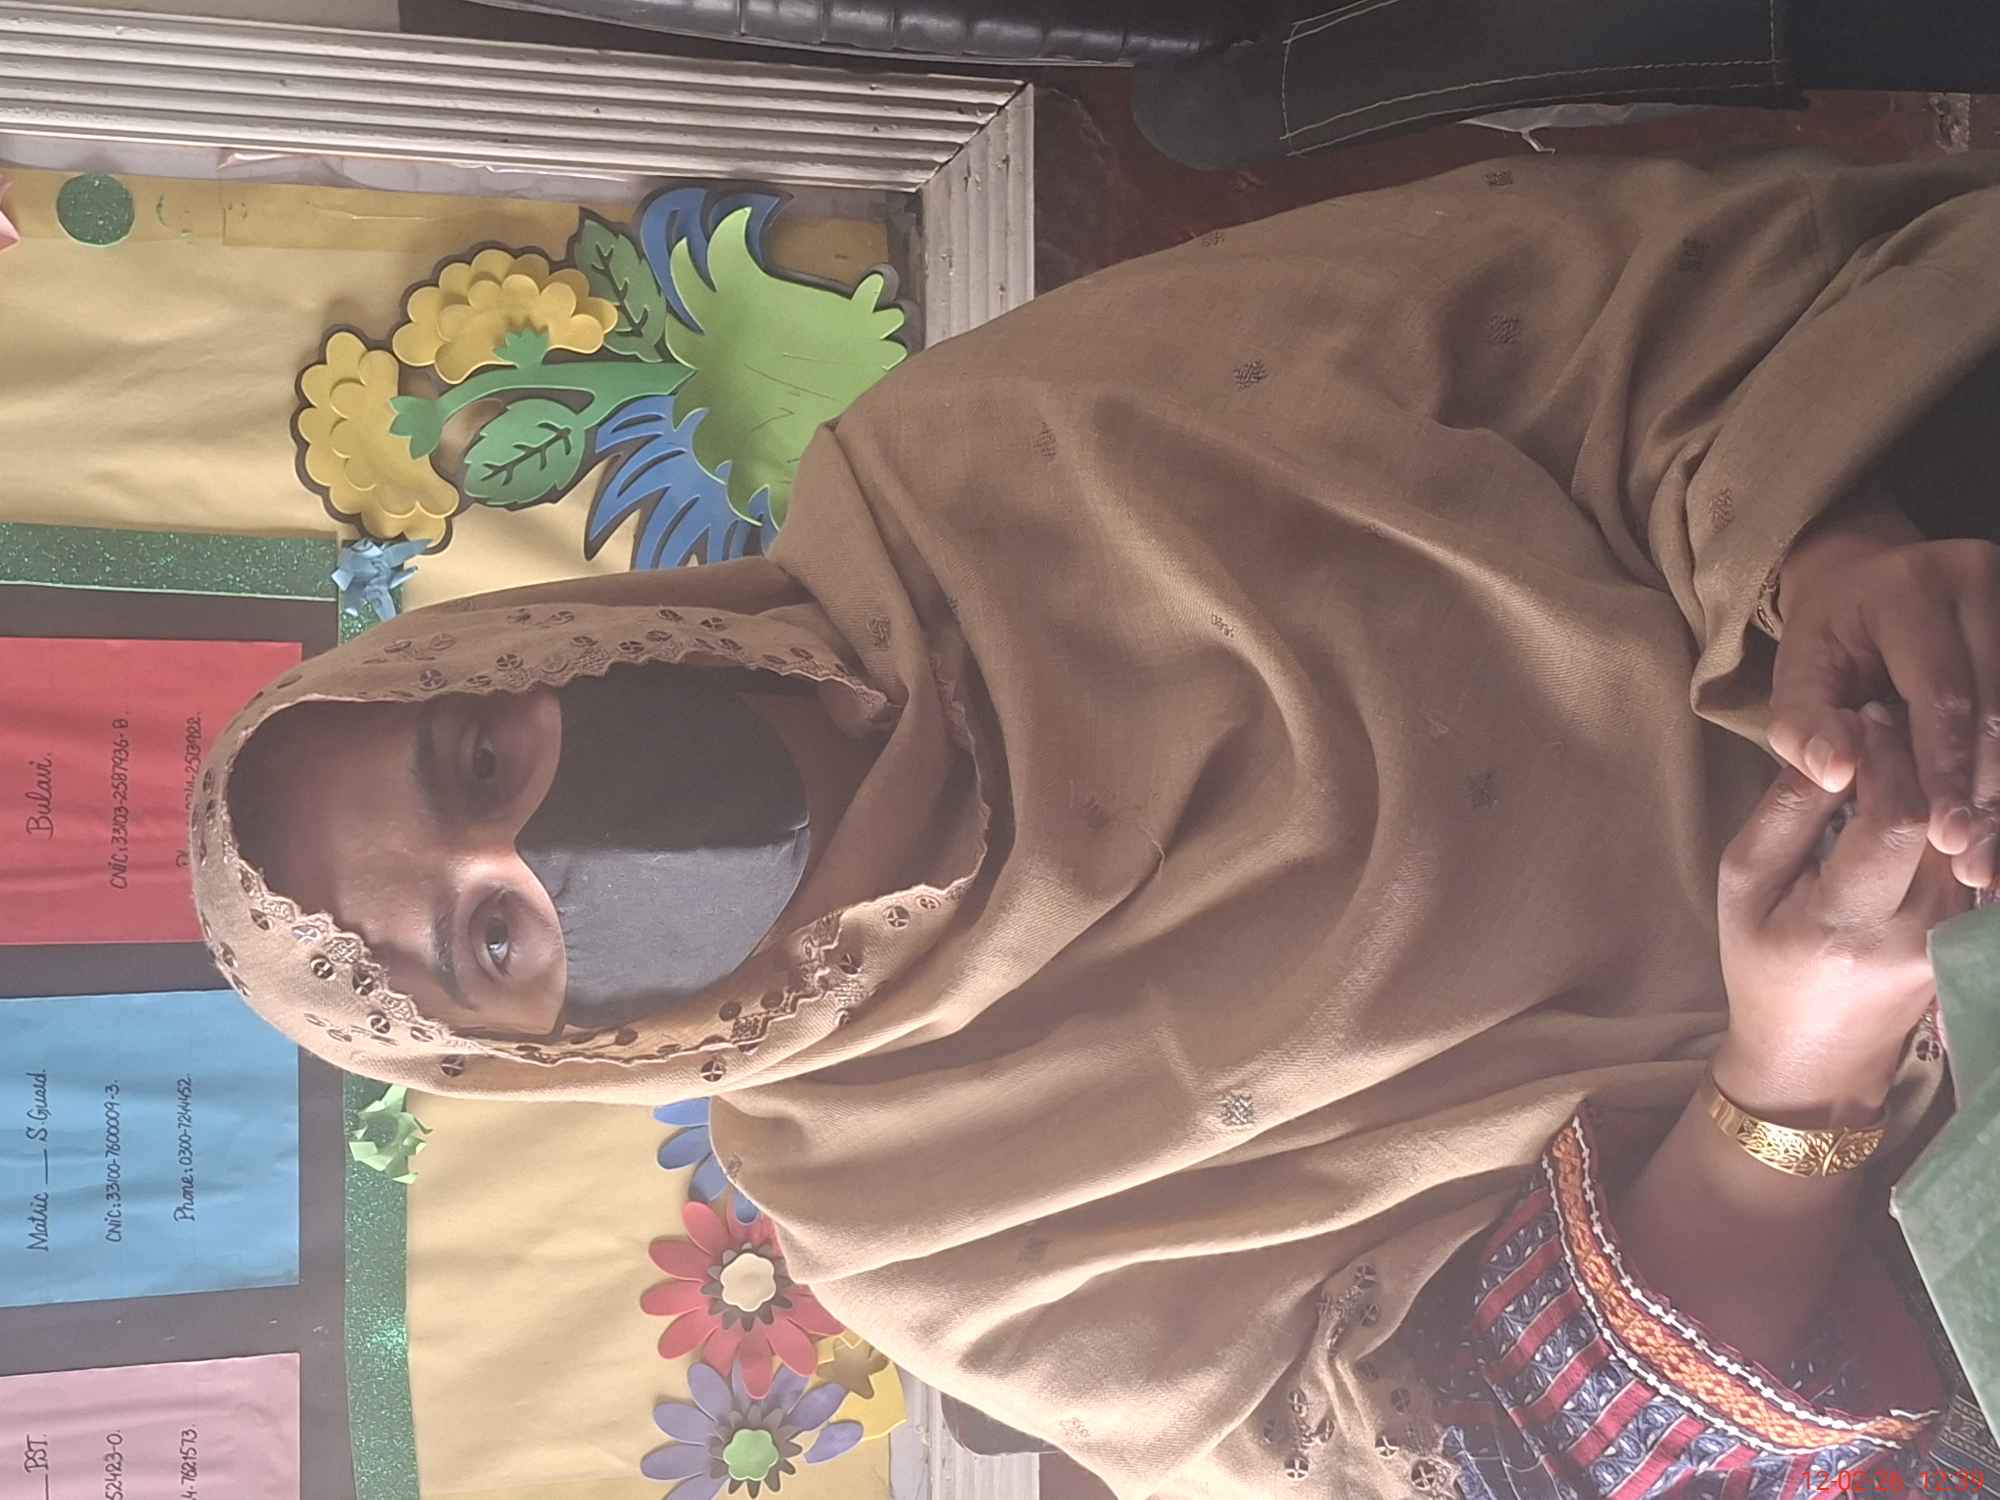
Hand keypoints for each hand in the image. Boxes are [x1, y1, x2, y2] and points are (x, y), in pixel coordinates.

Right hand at [1716, 703, 1968, 1124]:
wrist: (1816, 1053)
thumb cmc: (1761, 961)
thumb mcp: (1743, 883)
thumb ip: (1786, 813)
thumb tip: (1834, 748)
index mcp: (1846, 923)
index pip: (1896, 819)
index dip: (1886, 757)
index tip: (1859, 721)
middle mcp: (1918, 934)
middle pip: (1943, 821)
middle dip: (1915, 760)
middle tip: (1881, 726)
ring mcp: (1956, 937)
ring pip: (1965, 834)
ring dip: (1935, 786)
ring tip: (1896, 758)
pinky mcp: (1974, 933)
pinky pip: (1971, 856)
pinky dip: (1946, 819)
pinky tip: (1915, 801)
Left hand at [1768, 501, 1999, 888]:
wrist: (1863, 582)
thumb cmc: (1828, 639)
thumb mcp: (1797, 672)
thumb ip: (1803, 723)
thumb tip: (1834, 775)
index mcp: (1911, 589)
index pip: (1943, 696)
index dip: (1947, 772)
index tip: (1947, 840)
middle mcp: (1978, 580)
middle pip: (1998, 708)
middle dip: (1986, 793)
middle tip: (1975, 866)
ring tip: (1990, 861)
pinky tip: (1998, 824)